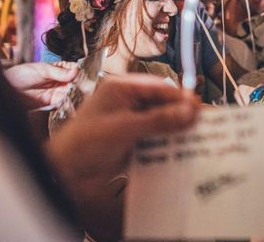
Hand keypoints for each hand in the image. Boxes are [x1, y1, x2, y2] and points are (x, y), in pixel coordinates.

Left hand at [4, 61, 78, 109]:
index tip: (80, 75)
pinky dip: (66, 103)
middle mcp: (59, 81)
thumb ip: (58, 72)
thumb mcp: (41, 69)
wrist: (6, 90)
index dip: (78, 72)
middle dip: (78, 84)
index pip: (74, 70)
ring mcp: (56, 92)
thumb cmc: (19, 75)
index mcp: (57, 69)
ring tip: (72, 92)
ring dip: (73, 94)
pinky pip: (63, 104)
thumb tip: (75, 71)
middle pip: (75, 83)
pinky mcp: (51, 103)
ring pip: (71, 94)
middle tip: (78, 85)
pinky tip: (65, 99)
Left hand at [46, 74, 199, 239]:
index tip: (199, 107)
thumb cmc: (83, 144)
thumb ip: (158, 120)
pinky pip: (154, 138)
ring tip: (195, 136)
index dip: (180, 97)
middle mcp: (126, 102)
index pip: (158, 87)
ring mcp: (128, 122)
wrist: (61, 175)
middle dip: (180, 113)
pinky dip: (166, 143)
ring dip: (175, 129)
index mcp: (120, 89)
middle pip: (161, 103)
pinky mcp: (129, 141)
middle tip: (201, 122)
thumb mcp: (123, 128)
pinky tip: (179, 150)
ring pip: (160, 121)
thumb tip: (188, 112)